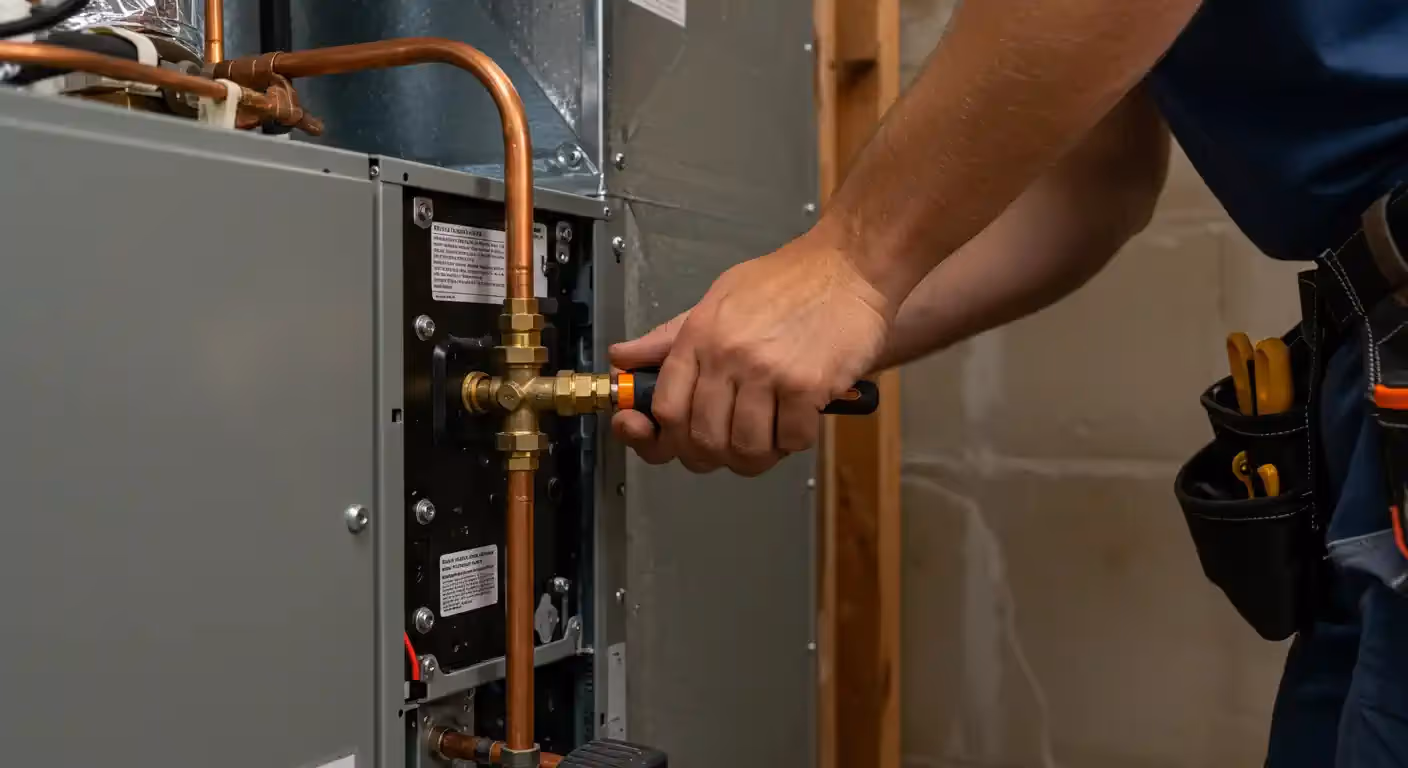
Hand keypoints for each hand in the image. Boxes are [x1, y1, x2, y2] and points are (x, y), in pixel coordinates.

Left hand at [609, 232, 890, 475]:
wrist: (849, 266)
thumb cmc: (786, 282)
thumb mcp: (718, 299)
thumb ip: (670, 338)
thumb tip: (622, 359)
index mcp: (698, 336)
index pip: (664, 409)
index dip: (664, 440)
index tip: (676, 445)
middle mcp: (727, 355)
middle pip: (701, 438)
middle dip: (713, 456)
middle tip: (730, 447)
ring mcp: (768, 372)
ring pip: (745, 448)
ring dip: (756, 455)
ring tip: (767, 437)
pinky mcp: (808, 385)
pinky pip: (791, 440)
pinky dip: (794, 441)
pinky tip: (799, 419)